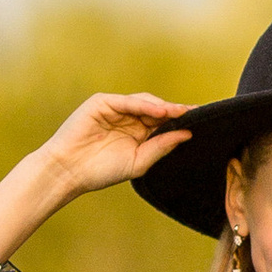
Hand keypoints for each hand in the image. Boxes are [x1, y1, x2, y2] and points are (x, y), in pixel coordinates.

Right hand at [37, 93, 193, 198]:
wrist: (69, 171)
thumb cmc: (101, 170)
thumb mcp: (139, 161)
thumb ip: (161, 147)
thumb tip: (187, 133)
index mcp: (138, 132)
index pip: (164, 123)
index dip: (181, 121)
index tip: (203, 121)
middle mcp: (128, 118)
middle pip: (158, 110)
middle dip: (176, 111)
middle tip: (197, 113)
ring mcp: (115, 108)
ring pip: (146, 102)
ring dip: (164, 107)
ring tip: (181, 113)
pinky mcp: (102, 103)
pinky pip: (127, 101)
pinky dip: (144, 104)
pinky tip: (160, 111)